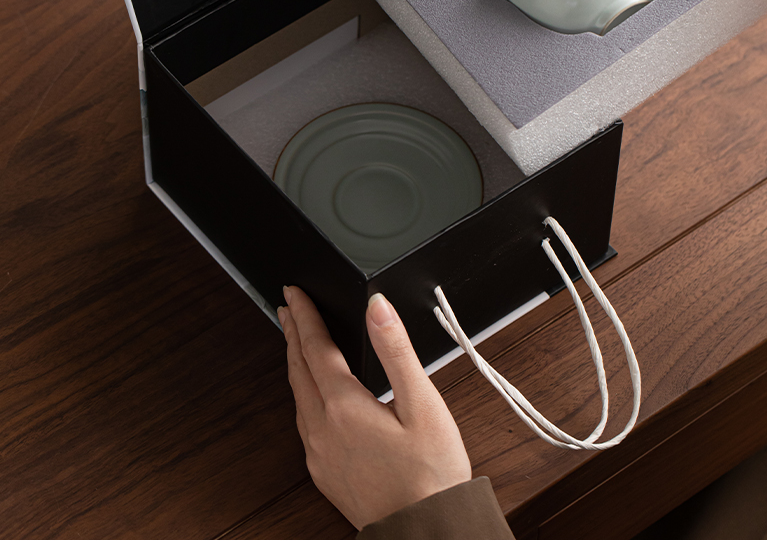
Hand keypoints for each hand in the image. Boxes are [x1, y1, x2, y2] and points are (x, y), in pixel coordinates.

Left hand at [277, 286, 470, 529]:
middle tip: (288, 308)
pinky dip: (304, 395)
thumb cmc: (431, 474)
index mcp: (344, 406)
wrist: (425, 534)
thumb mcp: (422, 403)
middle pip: (298, 369)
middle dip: (292, 334)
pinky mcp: (325, 474)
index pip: (314, 346)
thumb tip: (377, 307)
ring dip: (296, 364)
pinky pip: (305, 423)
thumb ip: (396, 350)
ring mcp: (320, 454)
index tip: (293, 292)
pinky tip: (314, 396)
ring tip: (297, 343)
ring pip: (298, 397)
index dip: (303, 315)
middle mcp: (323, 429)